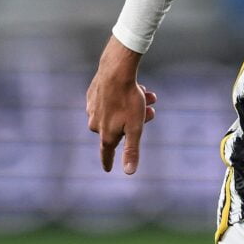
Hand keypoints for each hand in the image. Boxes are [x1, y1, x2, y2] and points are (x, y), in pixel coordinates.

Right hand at [86, 36, 155, 173]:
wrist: (116, 71)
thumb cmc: (128, 100)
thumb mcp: (135, 127)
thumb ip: (131, 150)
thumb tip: (129, 172)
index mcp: (106, 134)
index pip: (106, 153)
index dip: (108, 161)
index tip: (108, 169)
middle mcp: (95, 123)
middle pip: (119, 128)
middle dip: (137, 121)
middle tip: (151, 111)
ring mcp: (93, 108)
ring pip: (117, 112)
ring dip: (134, 106)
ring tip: (149, 96)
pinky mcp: (93, 94)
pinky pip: (111, 100)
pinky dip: (123, 98)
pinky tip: (135, 87)